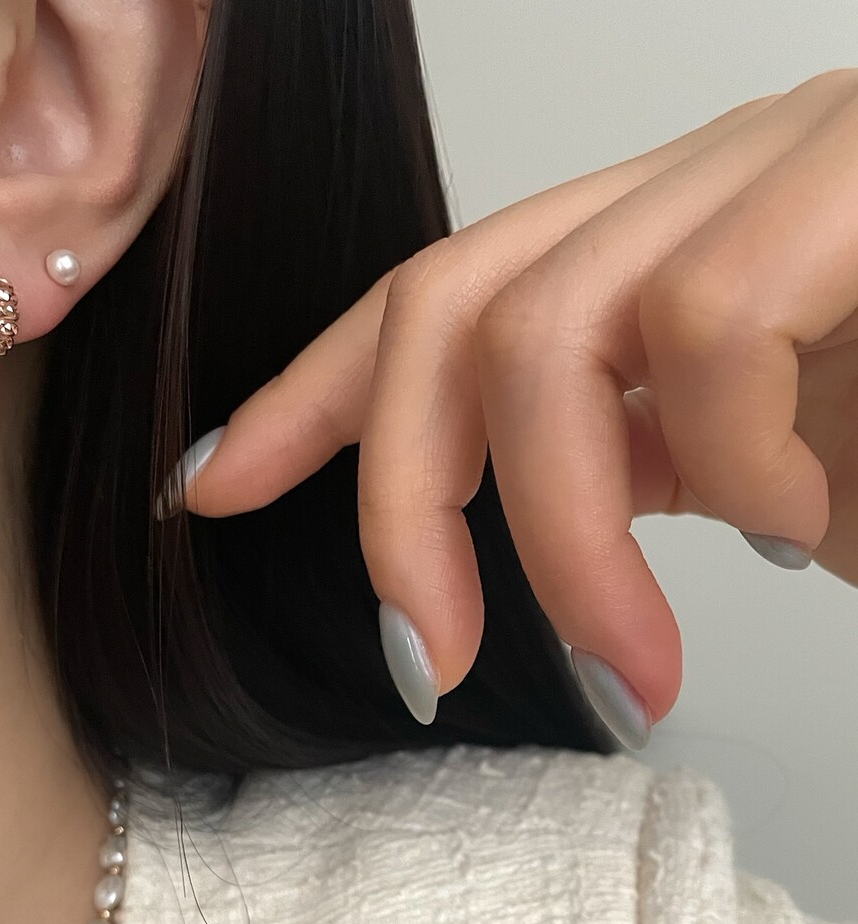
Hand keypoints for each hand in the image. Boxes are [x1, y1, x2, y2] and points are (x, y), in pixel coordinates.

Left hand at [155, 70, 857, 740]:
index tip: (212, 487)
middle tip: (423, 657)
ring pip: (546, 325)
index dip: (307, 394)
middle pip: (447, 306)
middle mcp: (697, 194)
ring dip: (560, 534)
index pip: (433, 302)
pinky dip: (732, 461)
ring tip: (636, 666)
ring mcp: (777, 173)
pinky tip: (795, 524)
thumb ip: (645, 462)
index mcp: (653, 262)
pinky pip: (709, 326)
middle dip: (398, 500)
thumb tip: (524, 519)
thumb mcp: (770, 471)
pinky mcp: (855, 183)